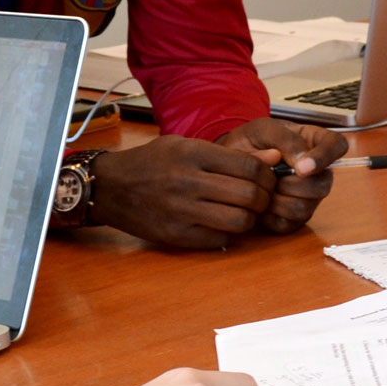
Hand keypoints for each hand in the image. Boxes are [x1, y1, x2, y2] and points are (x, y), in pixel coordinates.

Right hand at [87, 136, 276, 249]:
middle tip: (260, 198)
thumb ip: (230, 155)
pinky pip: (220, 239)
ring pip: (240, 221)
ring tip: (243, 211)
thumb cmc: (152, 162)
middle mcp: (188, 181)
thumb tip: (275, 160)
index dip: (267, 175)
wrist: (111, 187)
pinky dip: (228, 233)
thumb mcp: (187, 146)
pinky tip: (221, 223)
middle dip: (264, 198)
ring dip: (250, 218)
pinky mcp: (176, 235)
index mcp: (193, 153)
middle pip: (250, 195)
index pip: (250, 166)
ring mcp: (182, 211)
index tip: (266, 179)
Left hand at [219, 117, 347, 232]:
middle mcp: (317, 172)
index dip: (324, 159)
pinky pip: (289, 224)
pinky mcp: (294, 217)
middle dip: (293, 185)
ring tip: (263, 188)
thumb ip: (285, 140)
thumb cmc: (250, 141)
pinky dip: (270, 216)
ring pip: (306, 208)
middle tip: (271, 176)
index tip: (302, 167)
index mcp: (314, 142)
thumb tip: (303, 161)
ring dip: (279, 200)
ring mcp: (308, 197)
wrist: (230, 164)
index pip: (337, 146)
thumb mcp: (263, 129)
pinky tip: (260, 204)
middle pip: (323, 185)